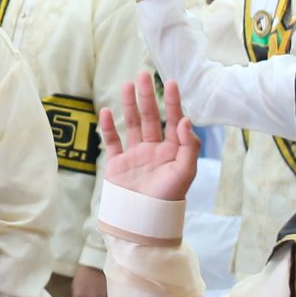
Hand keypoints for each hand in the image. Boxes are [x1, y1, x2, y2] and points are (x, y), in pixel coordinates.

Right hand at [102, 74, 199, 202]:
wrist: (142, 222)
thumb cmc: (167, 199)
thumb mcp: (185, 173)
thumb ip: (189, 146)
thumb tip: (185, 120)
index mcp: (172, 151)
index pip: (173, 121)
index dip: (173, 102)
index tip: (172, 83)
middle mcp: (153, 150)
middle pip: (150, 118)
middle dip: (148, 97)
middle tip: (144, 75)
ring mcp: (134, 155)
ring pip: (132, 124)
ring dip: (129, 105)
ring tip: (127, 85)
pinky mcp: (117, 164)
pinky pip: (112, 141)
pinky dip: (108, 127)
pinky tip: (106, 111)